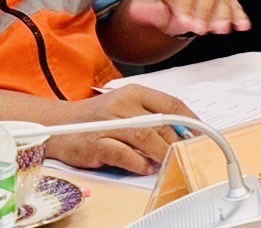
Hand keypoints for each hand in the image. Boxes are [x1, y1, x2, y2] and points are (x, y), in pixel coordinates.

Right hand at [45, 86, 192, 174]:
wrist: (59, 125)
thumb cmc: (98, 118)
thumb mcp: (127, 107)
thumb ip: (152, 115)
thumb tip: (182, 133)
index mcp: (135, 92)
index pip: (171, 103)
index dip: (190, 120)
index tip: (202, 132)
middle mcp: (123, 105)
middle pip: (161, 122)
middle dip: (178, 140)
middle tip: (187, 151)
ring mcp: (109, 124)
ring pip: (146, 137)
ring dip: (162, 152)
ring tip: (170, 160)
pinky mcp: (96, 144)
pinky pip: (124, 154)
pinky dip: (139, 162)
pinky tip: (146, 167)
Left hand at [126, 0, 250, 37]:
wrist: (183, 12)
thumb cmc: (170, 11)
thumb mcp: (156, 12)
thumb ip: (149, 11)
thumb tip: (135, 8)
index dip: (185, 7)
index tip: (184, 22)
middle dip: (205, 12)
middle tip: (201, 29)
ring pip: (223, 0)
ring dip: (224, 15)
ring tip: (221, 29)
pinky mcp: (228, 0)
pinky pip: (235, 6)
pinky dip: (239, 16)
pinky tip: (242, 25)